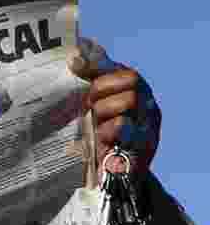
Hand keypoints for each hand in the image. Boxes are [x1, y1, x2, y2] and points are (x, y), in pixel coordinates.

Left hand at [69, 39, 159, 178]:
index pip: (122, 69)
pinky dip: (108, 130)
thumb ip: (89, 79)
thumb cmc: (101, 132)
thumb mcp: (94, 103)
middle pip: (130, 79)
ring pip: (129, 99)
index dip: (99, 64)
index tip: (73, 63)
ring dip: (104, 110)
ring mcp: (151, 122)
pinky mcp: (147, 143)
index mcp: (135, 91)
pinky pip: (125, 125)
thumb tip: (77, 51)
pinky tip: (102, 137)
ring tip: (96, 122)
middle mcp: (148, 103)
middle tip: (88, 103)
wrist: (113, 172)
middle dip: (102, 89)